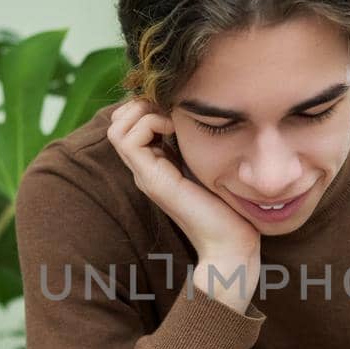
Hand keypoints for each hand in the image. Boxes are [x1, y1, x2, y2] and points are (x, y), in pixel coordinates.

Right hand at [107, 99, 260, 309]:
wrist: (231, 244)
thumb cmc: (231, 208)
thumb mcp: (214, 165)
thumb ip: (202, 146)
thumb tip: (203, 116)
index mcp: (158, 165)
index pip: (132, 123)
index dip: (148, 104)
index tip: (178, 105)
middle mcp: (146, 169)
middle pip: (118, 122)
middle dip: (142, 103)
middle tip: (172, 107)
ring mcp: (146, 175)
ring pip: (118, 127)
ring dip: (144, 111)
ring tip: (173, 118)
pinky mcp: (153, 180)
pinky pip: (130, 139)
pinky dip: (150, 123)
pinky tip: (175, 129)